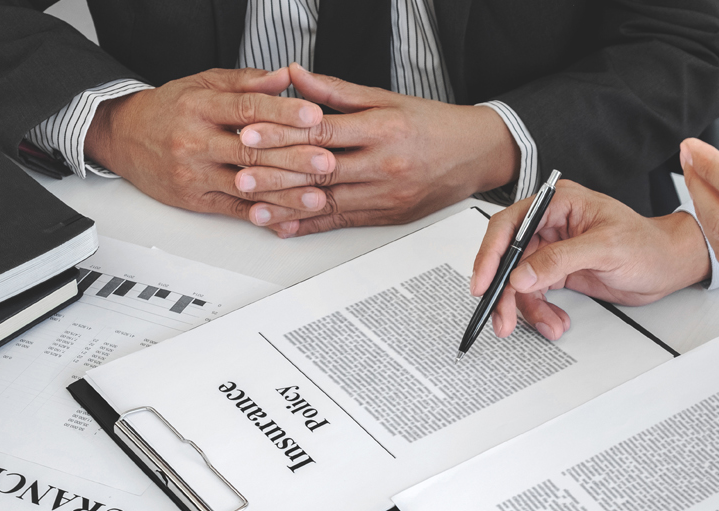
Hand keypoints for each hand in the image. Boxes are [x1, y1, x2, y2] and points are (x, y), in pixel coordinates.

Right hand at [84, 68, 335, 224]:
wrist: (123, 137)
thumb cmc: (169, 108)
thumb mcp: (204, 84)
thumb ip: (247, 82)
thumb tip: (286, 76)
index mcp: (199, 107)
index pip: (246, 109)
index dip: (282, 113)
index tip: (313, 116)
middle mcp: (195, 140)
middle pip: (250, 150)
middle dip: (293, 158)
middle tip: (327, 161)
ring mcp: (194, 173)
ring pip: (245, 185)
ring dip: (285, 194)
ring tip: (317, 197)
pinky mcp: (194, 198)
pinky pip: (233, 209)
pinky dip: (262, 215)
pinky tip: (286, 219)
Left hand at [235, 64, 519, 236]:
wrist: (477, 154)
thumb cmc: (435, 125)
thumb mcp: (387, 98)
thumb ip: (337, 91)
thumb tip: (295, 75)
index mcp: (383, 130)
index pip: (324, 133)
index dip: (284, 135)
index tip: (252, 133)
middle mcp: (385, 166)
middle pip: (321, 172)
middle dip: (276, 174)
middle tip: (240, 174)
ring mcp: (387, 195)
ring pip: (328, 203)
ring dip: (288, 206)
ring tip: (254, 207)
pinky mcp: (388, 216)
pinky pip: (344, 221)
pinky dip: (312, 225)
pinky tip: (287, 226)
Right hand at [471, 180, 709, 340]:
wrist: (668, 266)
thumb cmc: (648, 244)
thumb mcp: (606, 248)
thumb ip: (561, 259)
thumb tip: (524, 273)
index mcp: (559, 204)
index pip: (510, 225)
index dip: (491, 254)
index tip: (483, 282)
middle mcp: (551, 224)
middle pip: (509, 257)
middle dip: (505, 291)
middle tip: (503, 318)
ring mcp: (553, 249)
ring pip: (520, 281)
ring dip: (527, 308)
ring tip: (547, 325)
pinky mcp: (559, 271)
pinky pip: (536, 293)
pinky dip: (541, 311)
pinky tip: (556, 321)